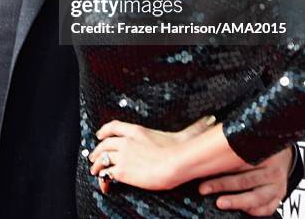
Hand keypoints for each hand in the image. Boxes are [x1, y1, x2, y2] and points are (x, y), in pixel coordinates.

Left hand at [89, 115, 215, 193]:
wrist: (173, 164)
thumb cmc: (179, 150)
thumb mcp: (183, 134)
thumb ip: (194, 127)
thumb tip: (210, 118)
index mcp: (136, 130)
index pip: (114, 126)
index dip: (104, 130)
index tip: (100, 133)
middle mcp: (126, 140)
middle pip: (104, 142)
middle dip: (97, 149)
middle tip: (94, 156)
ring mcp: (122, 155)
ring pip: (101, 158)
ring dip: (96, 165)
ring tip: (95, 171)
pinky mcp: (122, 170)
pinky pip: (106, 175)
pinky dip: (103, 180)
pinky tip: (104, 185)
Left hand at [198, 146, 292, 215]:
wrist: (281, 151)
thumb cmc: (258, 143)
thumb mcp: (244, 136)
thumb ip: (227, 141)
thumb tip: (202, 144)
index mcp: (263, 149)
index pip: (239, 159)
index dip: (221, 165)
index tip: (204, 170)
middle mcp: (272, 168)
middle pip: (245, 179)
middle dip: (222, 185)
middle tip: (204, 188)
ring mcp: (277, 183)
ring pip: (256, 197)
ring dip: (236, 201)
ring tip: (220, 202)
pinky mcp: (279, 195)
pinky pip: (267, 208)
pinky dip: (253, 210)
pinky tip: (240, 209)